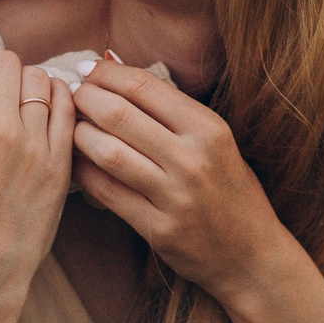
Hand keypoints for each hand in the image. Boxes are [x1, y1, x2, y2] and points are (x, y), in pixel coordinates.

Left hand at [71, 59, 294, 307]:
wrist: (252, 255)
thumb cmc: (229, 190)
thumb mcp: (215, 141)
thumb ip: (171, 109)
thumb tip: (116, 66)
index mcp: (209, 129)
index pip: (145, 86)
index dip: (107, 73)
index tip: (88, 71)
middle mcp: (193, 159)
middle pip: (120, 114)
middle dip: (86, 99)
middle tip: (72, 96)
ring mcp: (176, 196)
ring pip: (108, 152)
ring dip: (79, 134)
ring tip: (72, 127)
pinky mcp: (159, 228)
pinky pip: (108, 192)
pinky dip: (84, 173)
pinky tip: (76, 163)